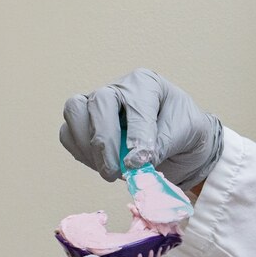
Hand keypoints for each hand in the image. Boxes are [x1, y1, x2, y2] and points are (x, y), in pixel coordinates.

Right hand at [59, 68, 222, 189]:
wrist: (183, 145)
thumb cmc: (186, 132)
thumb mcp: (187, 133)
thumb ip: (160, 144)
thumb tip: (133, 162)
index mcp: (144, 84)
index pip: (133, 106)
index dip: (135, 137)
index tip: (139, 164)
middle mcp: (117, 89)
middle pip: (97, 104)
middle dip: (104, 142)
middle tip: (115, 172)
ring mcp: (97, 104)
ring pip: (74, 113)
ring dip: (87, 147)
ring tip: (110, 171)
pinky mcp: (84, 124)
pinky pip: (68, 134)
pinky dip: (80, 153)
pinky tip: (101, 165)